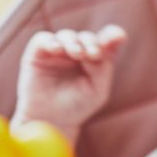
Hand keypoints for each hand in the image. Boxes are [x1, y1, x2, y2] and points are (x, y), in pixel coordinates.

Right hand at [14, 24, 127, 139]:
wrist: (52, 121)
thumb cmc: (77, 106)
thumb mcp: (98, 90)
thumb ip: (103, 68)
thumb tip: (99, 48)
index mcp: (94, 58)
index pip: (106, 41)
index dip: (112, 35)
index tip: (118, 37)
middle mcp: (77, 51)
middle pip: (86, 37)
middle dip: (92, 43)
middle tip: (95, 54)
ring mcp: (57, 51)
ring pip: (67, 35)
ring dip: (73, 42)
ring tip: (77, 54)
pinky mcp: (37, 53)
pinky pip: (43, 39)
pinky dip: (51, 41)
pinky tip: (57, 50)